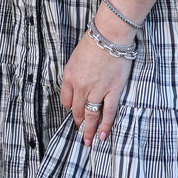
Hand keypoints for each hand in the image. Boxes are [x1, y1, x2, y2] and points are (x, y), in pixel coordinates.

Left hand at [60, 30, 133, 146]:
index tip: (72, 111)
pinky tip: (102, 136)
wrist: (110, 35)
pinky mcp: (112, 90)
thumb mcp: (76, 57)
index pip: (65, 99)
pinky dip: (104, 125)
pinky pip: (107, 112)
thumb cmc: (94, 42)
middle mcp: (80, 85)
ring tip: (88, 141)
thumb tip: (76, 90)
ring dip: (88, 130)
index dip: (68, 107)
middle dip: (77, 121)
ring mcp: (97, 89)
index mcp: (69, 76)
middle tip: (79, 130)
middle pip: (76, 109)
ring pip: (90, 114)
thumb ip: (75, 74)